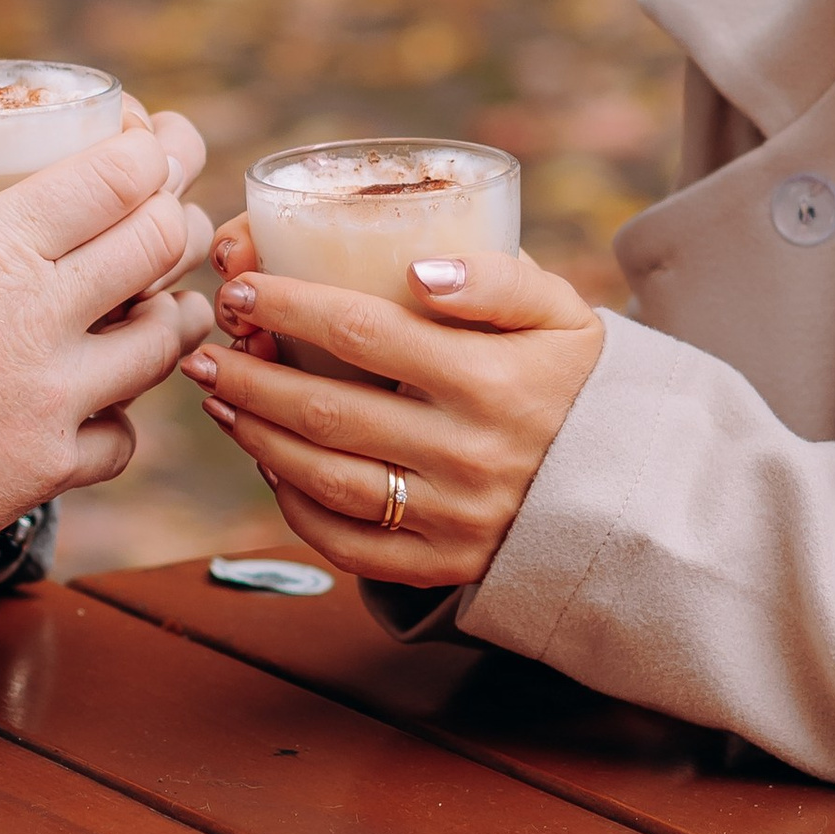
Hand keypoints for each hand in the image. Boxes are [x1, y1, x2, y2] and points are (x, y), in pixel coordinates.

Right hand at [0, 105, 213, 569]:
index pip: (117, 178)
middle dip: (179, 215)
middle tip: (176, 208)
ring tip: (172, 300)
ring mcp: (54, 399)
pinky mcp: (50, 469)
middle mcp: (41, 318)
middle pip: (160, 245)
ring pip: (164, 341)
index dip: (154, 150)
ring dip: (174, 313)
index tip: (158, 142)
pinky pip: (123, 437)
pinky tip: (105, 402)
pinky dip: (121, 415)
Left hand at [184, 221, 602, 585]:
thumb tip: (416, 269)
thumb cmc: (577, 380)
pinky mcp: (443, 564)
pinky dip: (295, 505)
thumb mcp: (561, 312)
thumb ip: (498, 276)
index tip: (239, 288)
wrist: (631, 487)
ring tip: (220, 400)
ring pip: (325, 478)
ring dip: (258, 436)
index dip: (287, 306)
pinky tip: (269, 464)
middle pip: (326, 409)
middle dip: (249, 376)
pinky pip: (348, 543)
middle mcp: (466, 453)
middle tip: (204, 350)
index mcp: (491, 379)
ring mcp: (452, 516)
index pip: (361, 330)